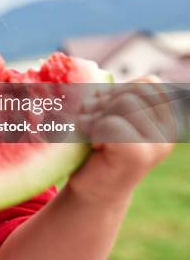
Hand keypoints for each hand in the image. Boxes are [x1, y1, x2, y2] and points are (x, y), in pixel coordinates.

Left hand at [68, 76, 175, 204]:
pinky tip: (93, 145)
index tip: (106, 111)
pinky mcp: (139, 156)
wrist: (92, 189)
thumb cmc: (100, 146)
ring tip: (90, 132)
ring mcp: (157, 146)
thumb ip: (119, 94)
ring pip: (123, 104)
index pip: (149, 83)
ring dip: (94, 115)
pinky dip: (93, 129)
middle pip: (133, 93)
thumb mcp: (113, 113)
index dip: (120, 91)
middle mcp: (169, 132)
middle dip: (103, 103)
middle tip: (91, 122)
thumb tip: (88, 71)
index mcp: (168, 118)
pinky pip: (111, 123)